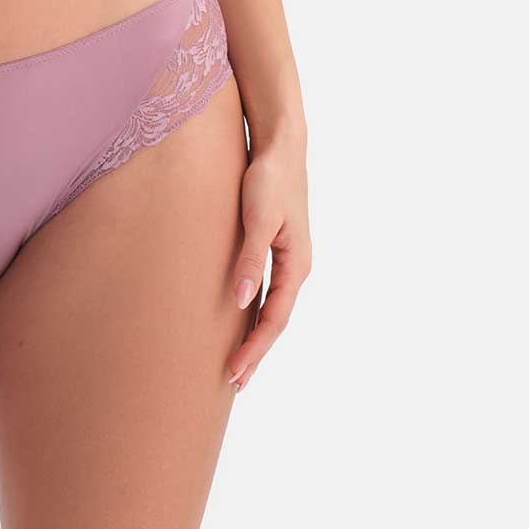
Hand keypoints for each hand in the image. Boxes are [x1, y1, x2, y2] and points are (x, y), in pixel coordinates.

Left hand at [226, 131, 311, 392]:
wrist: (280, 145)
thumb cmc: (268, 178)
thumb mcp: (257, 218)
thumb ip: (250, 259)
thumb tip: (240, 301)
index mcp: (296, 264)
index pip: (274, 319)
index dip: (254, 348)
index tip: (234, 373)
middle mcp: (295, 266)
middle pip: (275, 320)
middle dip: (255, 352)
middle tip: (233, 383)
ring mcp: (286, 258)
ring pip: (271, 307)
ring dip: (254, 335)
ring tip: (236, 362)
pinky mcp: (275, 246)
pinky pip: (265, 290)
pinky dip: (253, 310)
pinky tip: (238, 319)